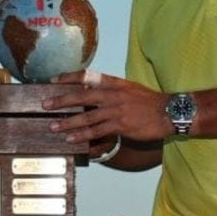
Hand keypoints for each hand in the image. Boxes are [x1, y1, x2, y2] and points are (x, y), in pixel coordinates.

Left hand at [43, 70, 172, 146]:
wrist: (171, 112)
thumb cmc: (153, 102)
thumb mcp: (132, 89)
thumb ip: (113, 90)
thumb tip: (95, 95)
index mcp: (115, 84)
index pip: (87, 76)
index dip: (68, 78)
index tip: (54, 80)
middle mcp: (113, 95)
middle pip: (81, 96)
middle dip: (61, 101)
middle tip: (45, 105)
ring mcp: (116, 110)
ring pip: (86, 117)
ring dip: (68, 122)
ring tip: (54, 127)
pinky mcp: (121, 125)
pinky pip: (97, 131)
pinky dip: (83, 135)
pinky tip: (72, 138)